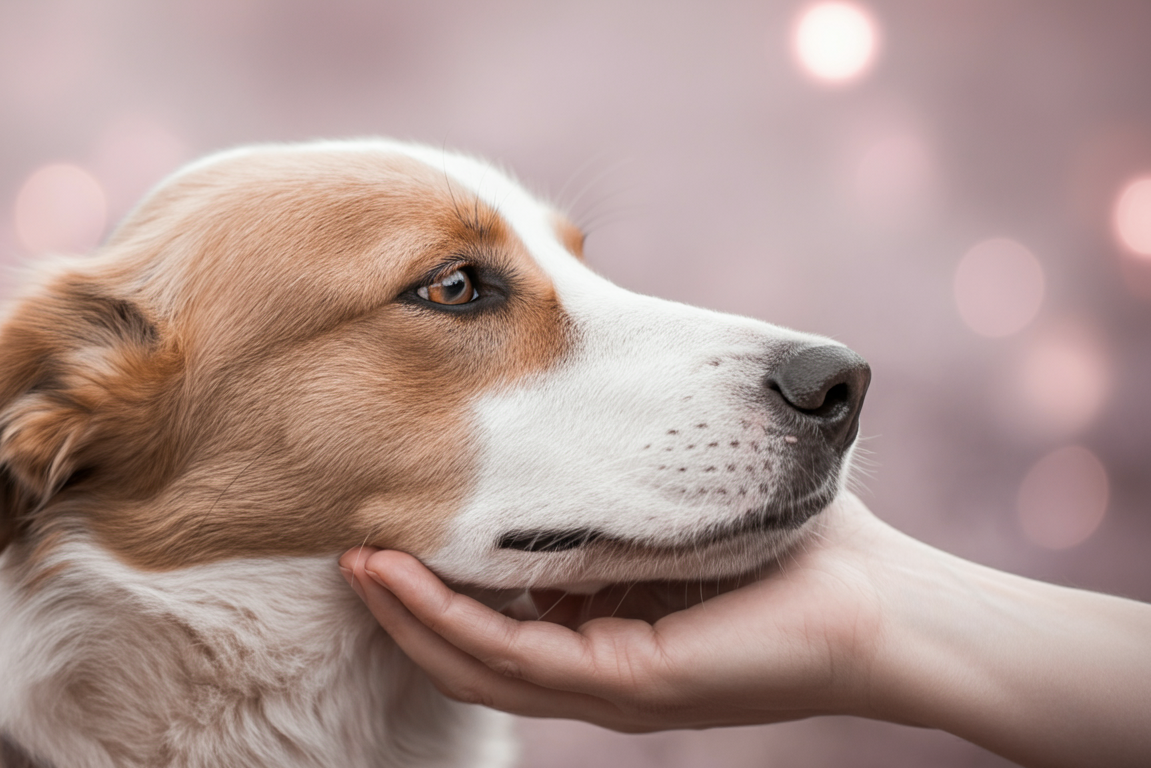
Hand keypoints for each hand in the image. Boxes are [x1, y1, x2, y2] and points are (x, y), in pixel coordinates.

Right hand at [339, 493, 893, 731]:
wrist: (889, 601)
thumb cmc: (804, 543)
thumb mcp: (686, 505)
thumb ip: (627, 485)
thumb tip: (587, 418)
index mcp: (603, 636)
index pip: (494, 621)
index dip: (433, 580)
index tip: (393, 516)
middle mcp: (593, 671)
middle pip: (463, 649)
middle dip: (400, 601)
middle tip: (346, 543)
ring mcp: (605, 685)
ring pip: (472, 660)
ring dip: (406, 612)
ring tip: (354, 559)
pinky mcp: (626, 682)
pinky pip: (513, 655)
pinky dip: (448, 618)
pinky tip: (401, 576)